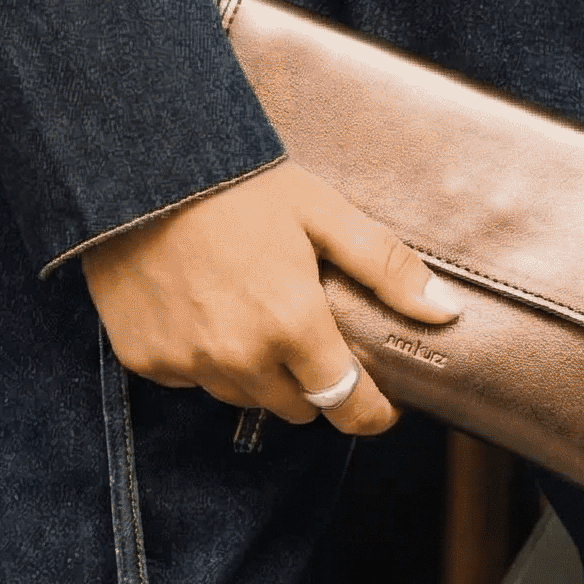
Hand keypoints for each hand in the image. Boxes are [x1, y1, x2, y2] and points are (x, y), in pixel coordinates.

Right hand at [82, 160, 461, 433]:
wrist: (138, 170)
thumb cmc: (238, 186)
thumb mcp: (324, 214)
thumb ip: (386, 268)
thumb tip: (444, 311)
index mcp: (293, 324)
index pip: (348, 405)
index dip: (372, 413)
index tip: (382, 405)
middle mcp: (240, 357)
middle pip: (299, 406)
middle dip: (313, 381)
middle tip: (308, 330)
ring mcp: (189, 363)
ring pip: (244, 397)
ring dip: (259, 372)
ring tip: (253, 311)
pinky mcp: (148, 361)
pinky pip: (194, 380)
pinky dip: (206, 359)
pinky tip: (205, 308)